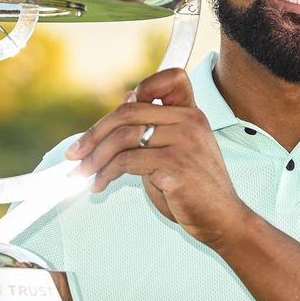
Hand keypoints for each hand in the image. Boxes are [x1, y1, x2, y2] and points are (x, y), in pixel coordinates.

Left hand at [65, 68, 255, 250]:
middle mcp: (190, 121)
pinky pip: (127, 162)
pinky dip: (105, 173)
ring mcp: (184, 141)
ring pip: (123, 137)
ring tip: (83, 174)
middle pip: (129, 112)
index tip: (115, 117)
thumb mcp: (177, 150)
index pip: (170, 79)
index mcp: (192, 114)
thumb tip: (126, 101)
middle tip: (76, 153)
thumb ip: (155, 128)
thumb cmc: (197, 190)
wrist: (223, 220)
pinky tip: (99, 184)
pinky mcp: (175, 165)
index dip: (141, 89)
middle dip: (94, 134)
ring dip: (95, 158)